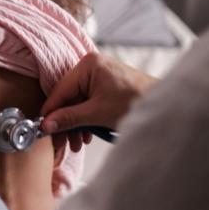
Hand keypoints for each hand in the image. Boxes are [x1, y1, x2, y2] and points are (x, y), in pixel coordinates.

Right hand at [40, 52, 155, 151]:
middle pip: (67, 98)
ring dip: (75, 125)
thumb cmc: (135, 103)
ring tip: (77, 144)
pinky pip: (87, 103)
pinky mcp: (105, 86)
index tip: (42, 129)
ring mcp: (98, 76)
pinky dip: (86, 120)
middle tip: (60, 143)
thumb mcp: (97, 114)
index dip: (50, 112)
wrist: (166, 107)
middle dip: (65, 123)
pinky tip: (87, 135)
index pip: (60, 91)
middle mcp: (91, 66)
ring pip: (76, 103)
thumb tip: (46, 125)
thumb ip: (69, 118)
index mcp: (88, 65)